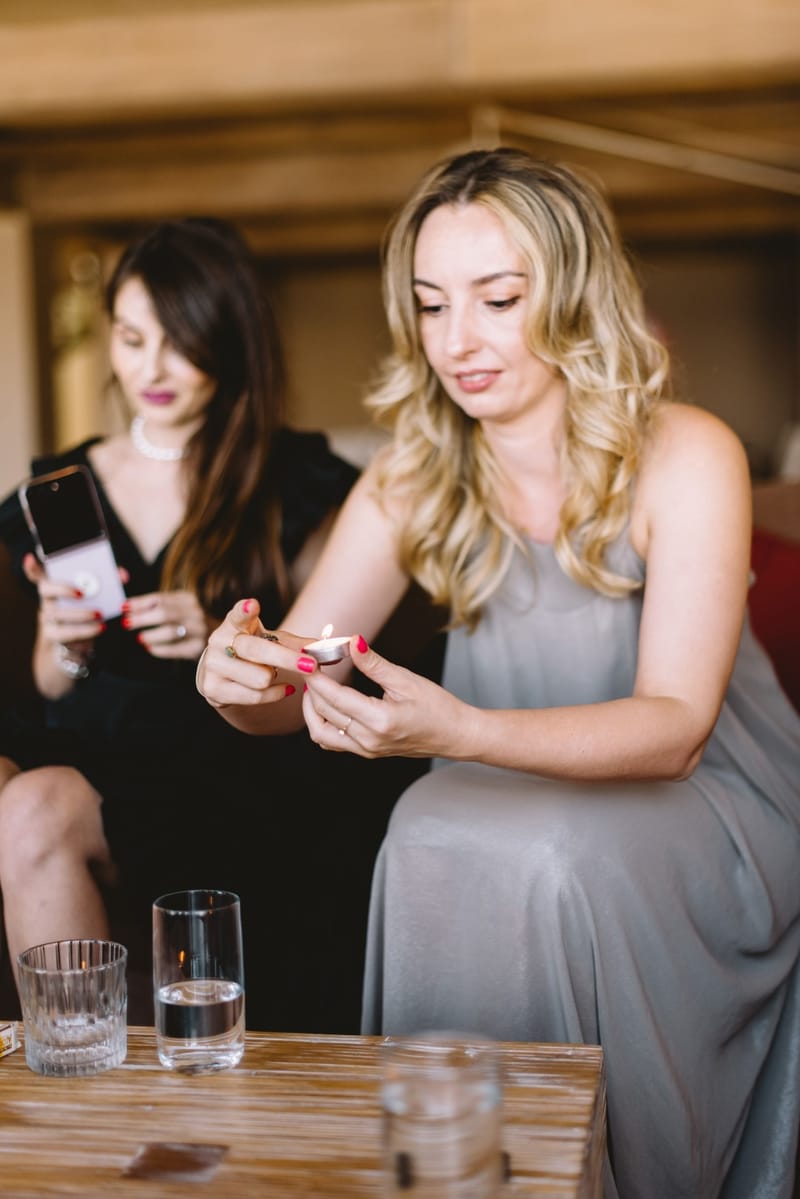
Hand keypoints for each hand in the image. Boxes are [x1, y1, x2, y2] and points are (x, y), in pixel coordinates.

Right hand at [23, 552, 104, 657]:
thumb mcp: (99, 594)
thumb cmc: (89, 609)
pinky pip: (65, 632)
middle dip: (63, 588)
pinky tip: (100, 627)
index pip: (38, 573)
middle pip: (45, 589)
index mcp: (56, 584)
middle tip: (82, 592)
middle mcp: (47, 599)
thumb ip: (109, 581)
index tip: (30, 558)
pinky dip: (85, 630)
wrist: (82, 640)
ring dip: (80, 613)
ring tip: (99, 613)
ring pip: (57, 612)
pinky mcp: (53, 634)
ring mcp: (47, 616)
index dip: (32, 567)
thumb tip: (123, 576)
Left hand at [121, 589, 210, 660]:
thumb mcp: (178, 609)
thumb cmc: (189, 624)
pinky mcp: (198, 648)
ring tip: (139, 638)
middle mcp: (196, 612)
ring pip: (170, 631)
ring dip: (150, 635)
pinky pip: (175, 649)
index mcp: (188, 598)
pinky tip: (149, 648)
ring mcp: (199, 630)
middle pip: (164, 613)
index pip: (159, 598)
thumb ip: (158, 606)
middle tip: (126, 623)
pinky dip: (159, 649)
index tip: (123, 607)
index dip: (139, 603)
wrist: (219, 639)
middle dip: (142, 618)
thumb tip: (128, 608)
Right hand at [196, 597, 307, 709]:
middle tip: (312, 665)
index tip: (253, 605)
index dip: (245, 610)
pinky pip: (255, 696)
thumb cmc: (254, 651)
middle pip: (257, 651)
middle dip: (287, 659)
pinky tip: (283, 688)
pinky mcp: (212, 688)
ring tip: (273, 673)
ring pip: (260, 678)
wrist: (225, 673)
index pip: (238, 614)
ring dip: (274, 678)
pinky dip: (275, 694)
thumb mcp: (273, 641)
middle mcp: (218, 641)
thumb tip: (322, 648)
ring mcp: (212, 665)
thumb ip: (295, 644)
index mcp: (234, 623)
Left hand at [301, 635, 468, 758]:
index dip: (316, 676)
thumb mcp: (406, 680)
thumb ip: (374, 663)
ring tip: (316, 687)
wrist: (456, 735)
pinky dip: (323, 723)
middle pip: (323, 714)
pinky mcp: (368, 752)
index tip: (308, 659)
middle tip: (312, 666)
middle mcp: (369, 740)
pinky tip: (328, 705)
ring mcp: (367, 750)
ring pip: (321, 733)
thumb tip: (352, 642)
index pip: (334, 697)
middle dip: (312, 688)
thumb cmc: (439, 708)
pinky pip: (333, 742)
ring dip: (312, 710)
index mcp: (379, 720)